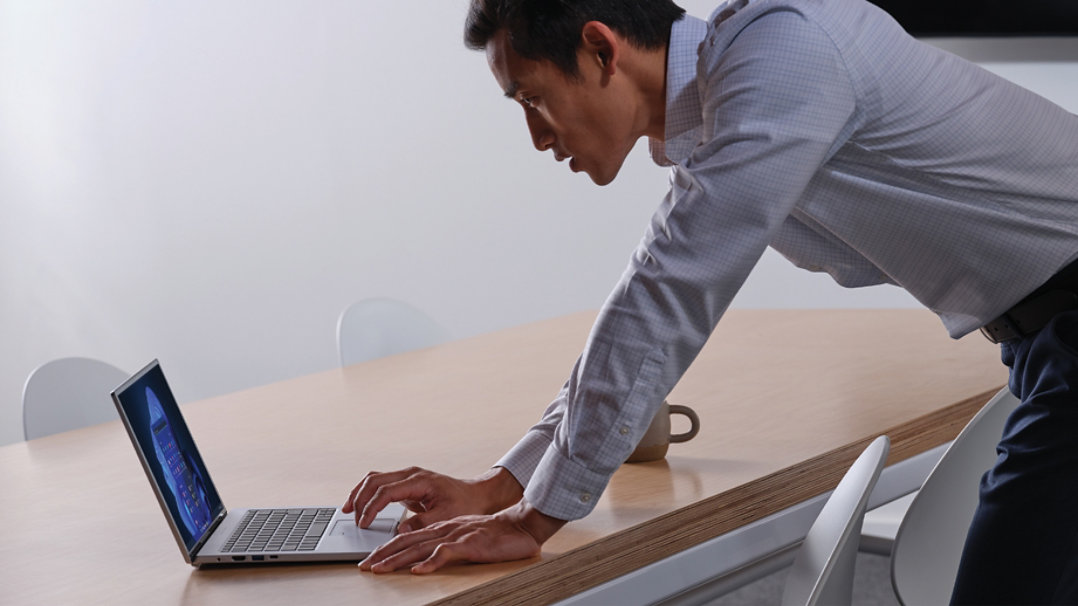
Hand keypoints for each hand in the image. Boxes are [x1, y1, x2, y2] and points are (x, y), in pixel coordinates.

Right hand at [342, 466, 522, 532]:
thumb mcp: (446, 516)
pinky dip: (367, 493)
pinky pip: (380, 483)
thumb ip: (423, 523)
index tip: (364, 523)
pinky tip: (360, 505)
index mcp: (419, 480)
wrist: (476, 495)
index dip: (371, 507)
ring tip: (348, 511)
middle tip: (354, 520)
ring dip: (359, 493)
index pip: (386, 491)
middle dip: (360, 499)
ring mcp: (407, 476)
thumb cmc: (465, 504)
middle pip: (374, 480)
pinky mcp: (406, 483)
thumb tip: (401, 531)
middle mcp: (410, 474)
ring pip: (374, 478)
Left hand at [359, 500, 565, 573]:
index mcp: (441, 528)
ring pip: (421, 547)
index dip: (387, 549)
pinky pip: (446, 553)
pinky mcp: (470, 544)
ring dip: (398, 559)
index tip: (371, 561)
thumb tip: (424, 559)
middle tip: (365, 567)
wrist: (520, 525)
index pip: (407, 537)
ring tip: (381, 569)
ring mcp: (456, 536)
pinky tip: (419, 571)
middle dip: (383, 554)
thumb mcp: (463, 537)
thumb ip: (444, 545)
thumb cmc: (494, 535)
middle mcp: (444, 530)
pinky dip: (431, 563)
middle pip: (407, 541)